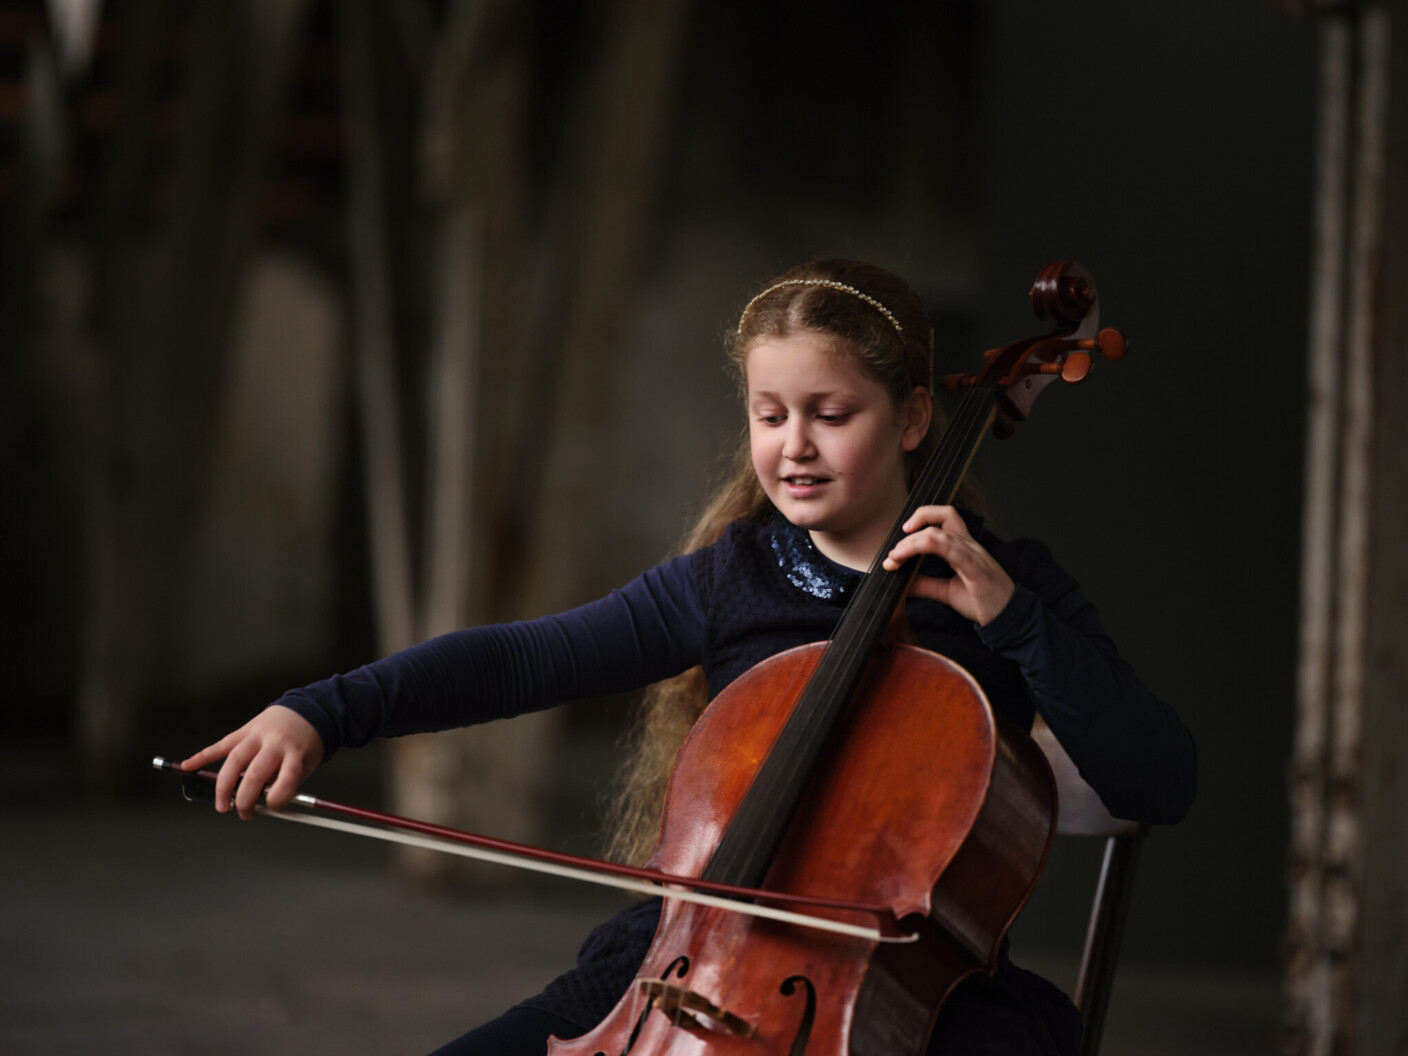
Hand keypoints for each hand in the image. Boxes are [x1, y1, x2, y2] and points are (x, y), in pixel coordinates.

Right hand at [180, 705, 323, 818]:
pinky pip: (221, 745)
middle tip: (244, 813)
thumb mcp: (306, 765)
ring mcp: (258, 735)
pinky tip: (187, 766)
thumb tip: (262, 805)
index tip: (273, 807)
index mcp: (296, 753)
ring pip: (235, 760)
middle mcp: (276, 743)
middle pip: (256, 773)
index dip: (278, 798)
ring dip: (224, 786)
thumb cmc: (305, 744)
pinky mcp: (245, 730)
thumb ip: (285, 783)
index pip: (287, 779)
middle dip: (245, 799)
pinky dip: (202, 756)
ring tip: (221, 805)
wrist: (307, 711)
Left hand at [881, 505, 1014, 625]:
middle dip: (915, 525)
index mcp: (965, 547)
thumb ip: (925, 585)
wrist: (1010, 618)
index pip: (945, 519)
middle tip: (895, 550)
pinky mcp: (976, 570)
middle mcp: (970, 546)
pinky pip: (953, 551)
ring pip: (942, 533)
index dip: (921, 519)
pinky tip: (911, 559)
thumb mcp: (947, 592)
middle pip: (945, 515)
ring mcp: (974, 556)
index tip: (901, 539)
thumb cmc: (983, 602)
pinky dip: (928, 549)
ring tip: (896, 556)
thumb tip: (901, 583)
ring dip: (913, 542)